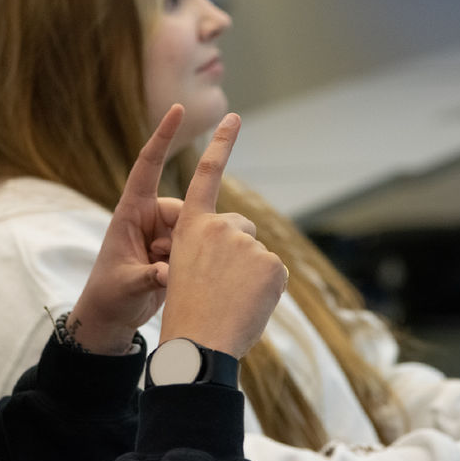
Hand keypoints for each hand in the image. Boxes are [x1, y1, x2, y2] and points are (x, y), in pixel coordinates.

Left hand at [67, 104, 186, 353]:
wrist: (113, 318)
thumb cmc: (109, 295)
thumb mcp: (124, 285)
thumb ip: (148, 277)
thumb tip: (169, 274)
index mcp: (130, 212)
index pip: (148, 166)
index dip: (162, 136)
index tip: (178, 109)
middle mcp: (150, 217)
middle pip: (185, 207)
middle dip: (184, 234)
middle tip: (164, 264)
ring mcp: (166, 234)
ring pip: (197, 228)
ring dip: (188, 253)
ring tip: (167, 277)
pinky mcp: (180, 252)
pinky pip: (199, 246)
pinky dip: (195, 262)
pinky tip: (180, 280)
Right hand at [159, 112, 285, 358]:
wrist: (198, 343)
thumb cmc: (187, 313)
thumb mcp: (184, 271)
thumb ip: (211, 252)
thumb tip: (243, 255)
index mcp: (192, 227)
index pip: (206, 177)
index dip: (220, 145)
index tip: (233, 117)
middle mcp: (219, 227)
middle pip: (243, 229)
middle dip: (241, 252)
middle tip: (221, 285)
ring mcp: (246, 243)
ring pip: (259, 256)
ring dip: (252, 277)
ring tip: (231, 301)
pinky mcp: (270, 262)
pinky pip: (275, 274)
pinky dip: (266, 292)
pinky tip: (247, 306)